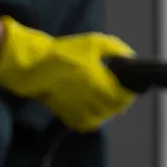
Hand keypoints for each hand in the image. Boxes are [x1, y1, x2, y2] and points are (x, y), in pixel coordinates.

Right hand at [0, 16, 135, 131]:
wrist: (35, 64)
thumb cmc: (66, 52)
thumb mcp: (93, 43)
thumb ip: (116, 49)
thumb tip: (131, 58)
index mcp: (99, 81)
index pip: (122, 97)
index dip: (129, 94)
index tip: (130, 88)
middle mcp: (90, 98)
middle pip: (113, 109)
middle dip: (119, 103)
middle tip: (119, 94)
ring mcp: (77, 108)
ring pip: (99, 118)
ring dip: (106, 112)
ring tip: (106, 102)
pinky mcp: (65, 113)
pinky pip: (83, 123)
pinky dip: (91, 120)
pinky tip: (92, 110)